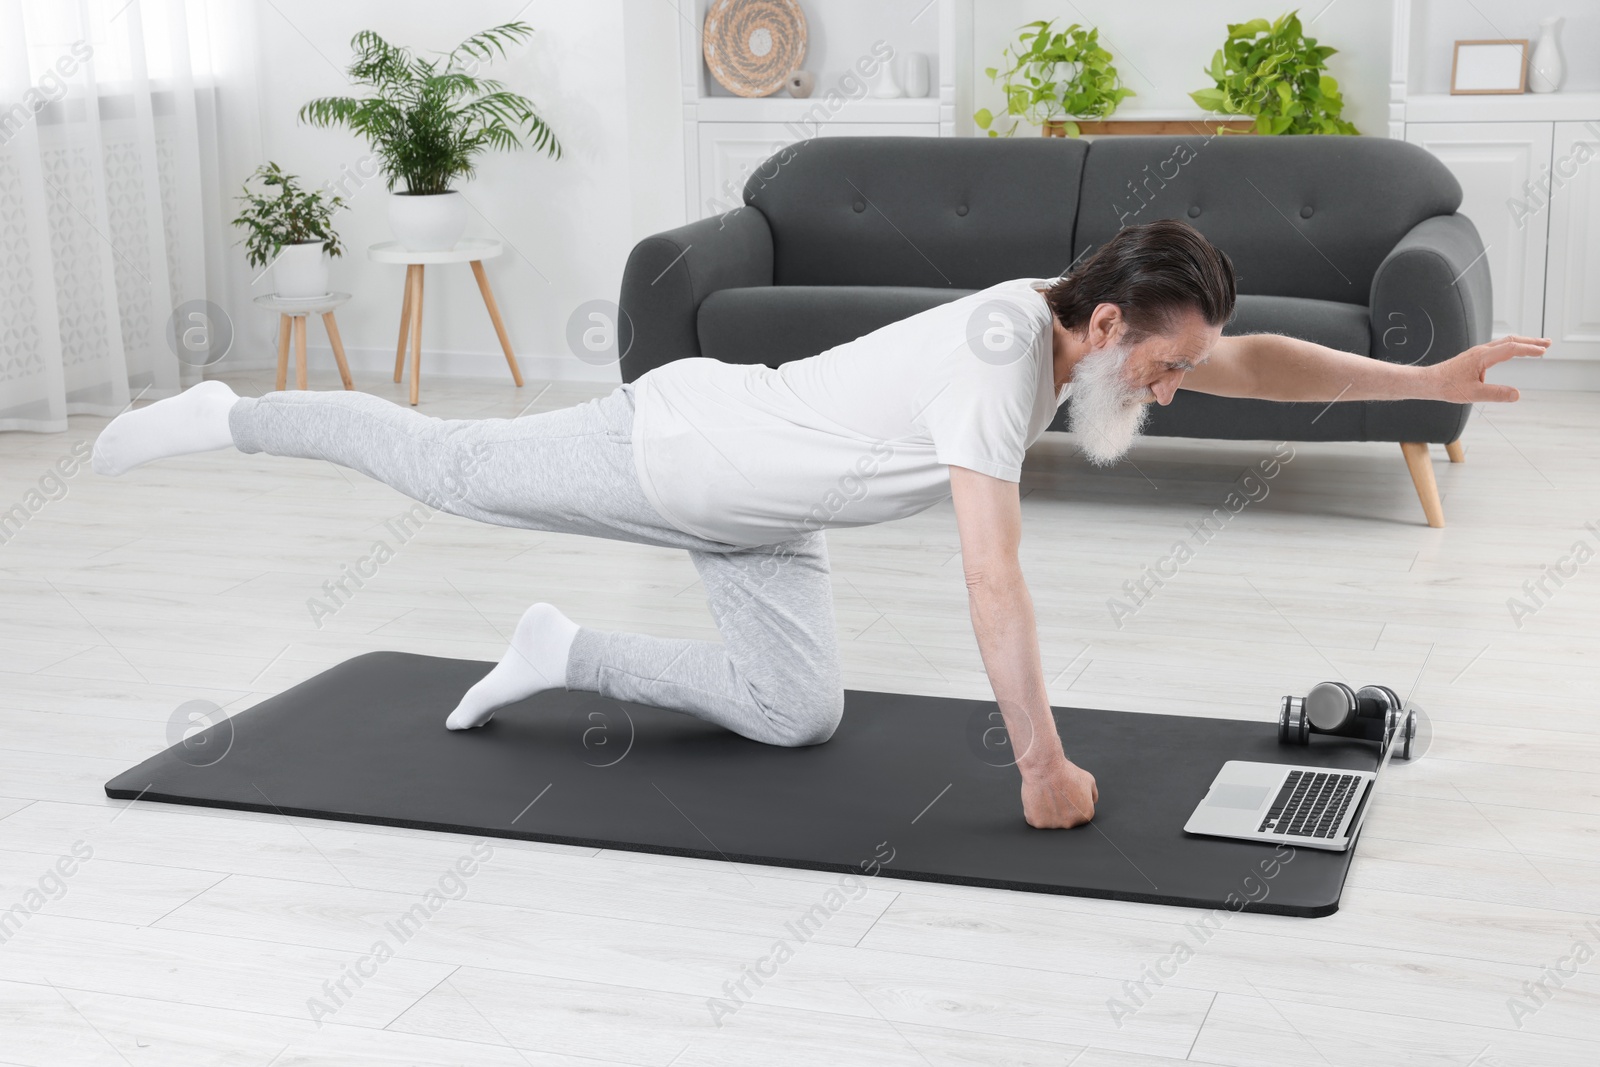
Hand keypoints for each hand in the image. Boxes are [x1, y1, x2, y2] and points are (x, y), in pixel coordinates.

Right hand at [1019, 757, 1097, 828]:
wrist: (1045, 767)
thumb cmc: (1065, 772)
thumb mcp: (1089, 780)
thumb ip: (1093, 795)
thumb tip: (1092, 802)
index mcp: (1085, 815)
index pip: (1079, 815)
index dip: (1072, 803)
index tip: (1066, 794)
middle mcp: (1071, 823)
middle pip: (1065, 820)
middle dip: (1061, 809)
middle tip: (1056, 794)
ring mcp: (1054, 825)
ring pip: (1050, 822)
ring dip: (1048, 812)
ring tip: (1047, 795)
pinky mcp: (1037, 823)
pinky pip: (1036, 820)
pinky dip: (1035, 812)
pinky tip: (1038, 799)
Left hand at [1427, 335, 1549, 402]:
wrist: (1429, 382)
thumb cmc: (1447, 387)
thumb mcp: (1473, 394)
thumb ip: (1496, 394)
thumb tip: (1517, 395)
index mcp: (1483, 357)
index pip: (1511, 348)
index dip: (1529, 349)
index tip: (1543, 351)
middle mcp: (1482, 351)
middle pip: (1511, 341)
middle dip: (1531, 342)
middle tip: (1548, 344)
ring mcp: (1478, 353)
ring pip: (1505, 342)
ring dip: (1522, 343)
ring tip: (1538, 346)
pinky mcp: (1475, 357)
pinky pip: (1498, 347)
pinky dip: (1512, 347)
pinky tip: (1515, 351)